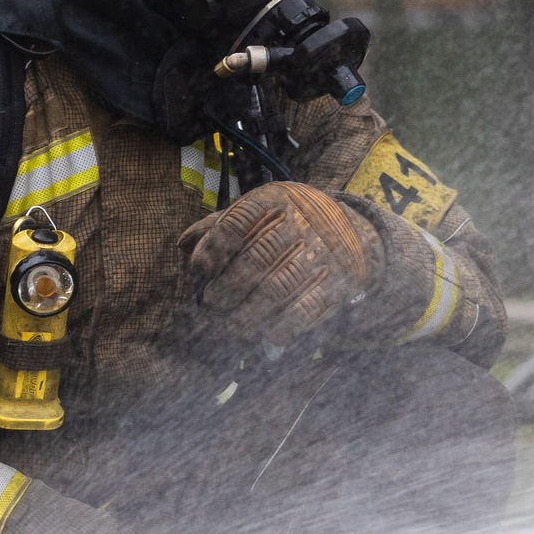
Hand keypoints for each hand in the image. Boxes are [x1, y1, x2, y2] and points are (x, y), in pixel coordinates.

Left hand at [179, 181, 374, 349]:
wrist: (350, 230)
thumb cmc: (285, 224)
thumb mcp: (255, 214)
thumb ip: (218, 228)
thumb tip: (183, 245)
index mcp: (274, 199)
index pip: (237, 222)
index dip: (214, 249)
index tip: (200, 270)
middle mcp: (301, 222)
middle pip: (256, 259)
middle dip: (228, 287)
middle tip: (213, 302)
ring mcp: (323, 253)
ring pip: (278, 288)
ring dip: (249, 314)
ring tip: (232, 325)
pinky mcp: (340, 281)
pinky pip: (307, 310)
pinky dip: (283, 327)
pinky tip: (268, 334)